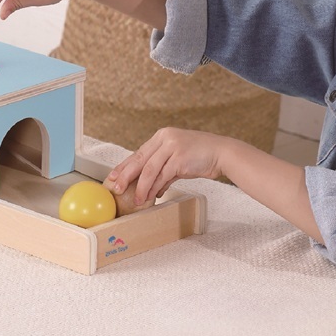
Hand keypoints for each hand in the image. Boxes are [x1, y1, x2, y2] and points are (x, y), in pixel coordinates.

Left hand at [105, 128, 230, 205]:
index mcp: (162, 136)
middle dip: (125, 175)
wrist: (222, 153)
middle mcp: (165, 138)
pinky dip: (156, 188)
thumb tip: (153, 188)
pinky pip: (162, 176)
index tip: (114, 177)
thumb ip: (164, 170)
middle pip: (139, 159)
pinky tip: (152, 196)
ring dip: (141, 187)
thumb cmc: (201, 156)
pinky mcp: (179, 158)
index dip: (124, 166)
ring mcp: (172, 147)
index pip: (138, 152)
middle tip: (116, 188)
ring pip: (149, 170)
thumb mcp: (178, 159)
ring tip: (136, 200)